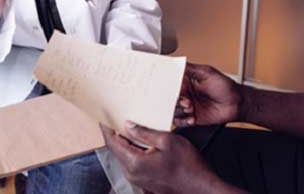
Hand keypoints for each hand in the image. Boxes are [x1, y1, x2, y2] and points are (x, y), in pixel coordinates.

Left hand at [102, 122, 228, 193]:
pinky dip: (132, 149)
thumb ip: (145, 132)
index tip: (104, 116)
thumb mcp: (168, 141)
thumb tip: (128, 125)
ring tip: (129, 125)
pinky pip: (132, 162)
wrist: (199, 187)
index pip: (113, 142)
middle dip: (115, 132)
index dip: (107, 128)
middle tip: (116, 116)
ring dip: (124, 141)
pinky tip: (140, 140)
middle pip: (116, 149)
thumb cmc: (188, 166)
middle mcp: (132, 173)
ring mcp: (137, 178)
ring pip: (124, 156)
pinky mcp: (144, 180)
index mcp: (135, 162)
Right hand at [174, 63, 243, 127]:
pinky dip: (184, 121)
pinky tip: (192, 118)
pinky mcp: (192, 118)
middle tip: (185, 100)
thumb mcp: (207, 73)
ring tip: (190, 108)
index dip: (169, 86)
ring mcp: (188, 106)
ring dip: (180, 110)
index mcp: (187, 81)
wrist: (237, 103)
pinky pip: (180, 122)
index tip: (171, 89)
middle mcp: (186, 94)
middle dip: (176, 100)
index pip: (172, 83)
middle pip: (170, 98)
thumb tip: (176, 63)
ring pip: (174, 110)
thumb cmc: (225, 86)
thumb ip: (190, 68)